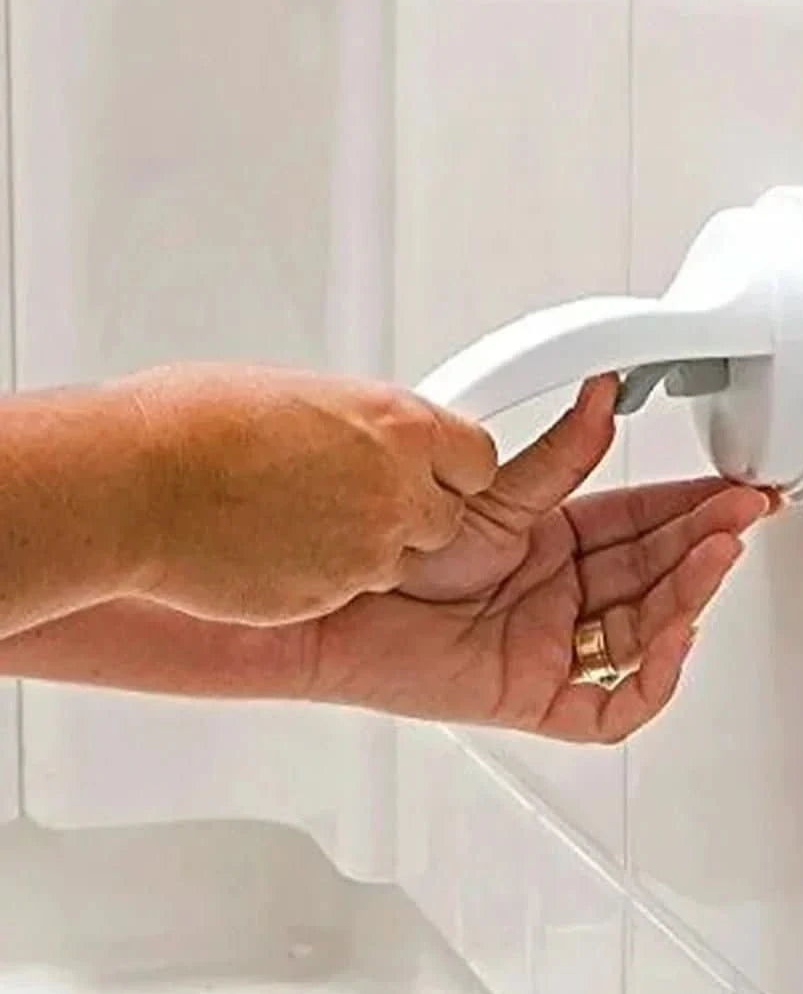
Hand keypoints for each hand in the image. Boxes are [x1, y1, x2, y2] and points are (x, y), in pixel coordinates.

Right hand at [118, 364, 496, 625]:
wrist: (134, 485)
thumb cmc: (193, 425)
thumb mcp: (302, 397)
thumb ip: (357, 424)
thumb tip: (366, 434)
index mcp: (397, 425)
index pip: (478, 457)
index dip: (452, 467)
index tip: (434, 469)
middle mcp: (396, 489)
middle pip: (450, 517)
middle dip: (415, 512)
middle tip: (359, 499)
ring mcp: (368, 549)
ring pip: (403, 560)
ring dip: (371, 548)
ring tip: (305, 522)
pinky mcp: (333, 596)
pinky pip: (354, 590)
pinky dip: (330, 577)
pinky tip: (282, 551)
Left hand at [309, 377, 771, 742]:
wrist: (333, 608)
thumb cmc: (393, 556)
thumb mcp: (494, 498)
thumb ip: (559, 456)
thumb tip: (602, 398)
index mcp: (554, 546)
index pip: (641, 525)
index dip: (690, 507)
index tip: (732, 487)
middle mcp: (560, 597)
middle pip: (652, 573)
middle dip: (702, 542)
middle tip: (743, 513)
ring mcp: (551, 648)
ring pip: (643, 632)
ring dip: (687, 596)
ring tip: (717, 554)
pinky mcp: (534, 696)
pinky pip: (610, 705)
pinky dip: (649, 679)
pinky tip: (674, 637)